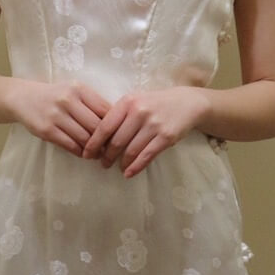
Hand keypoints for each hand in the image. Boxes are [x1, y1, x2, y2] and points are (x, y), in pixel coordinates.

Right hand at [9, 80, 111, 155]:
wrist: (23, 98)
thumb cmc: (55, 96)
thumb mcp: (74, 91)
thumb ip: (93, 104)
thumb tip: (117, 124)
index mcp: (79, 89)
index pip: (105, 110)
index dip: (115, 125)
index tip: (119, 134)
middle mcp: (68, 100)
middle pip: (96, 126)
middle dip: (106, 141)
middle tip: (111, 149)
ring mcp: (56, 115)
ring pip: (84, 138)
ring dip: (94, 149)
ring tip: (98, 153)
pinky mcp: (46, 130)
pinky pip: (70, 145)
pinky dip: (80, 152)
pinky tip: (84, 153)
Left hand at [83, 87, 207, 176]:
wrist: (187, 103)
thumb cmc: (155, 103)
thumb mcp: (136, 101)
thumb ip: (119, 115)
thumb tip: (99, 139)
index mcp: (128, 101)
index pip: (104, 126)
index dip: (94, 143)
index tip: (87, 154)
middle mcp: (139, 112)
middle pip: (116, 141)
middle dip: (107, 156)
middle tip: (103, 164)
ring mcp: (154, 125)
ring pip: (131, 150)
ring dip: (121, 163)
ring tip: (118, 168)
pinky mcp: (166, 137)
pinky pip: (146, 156)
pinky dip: (135, 167)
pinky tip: (129, 173)